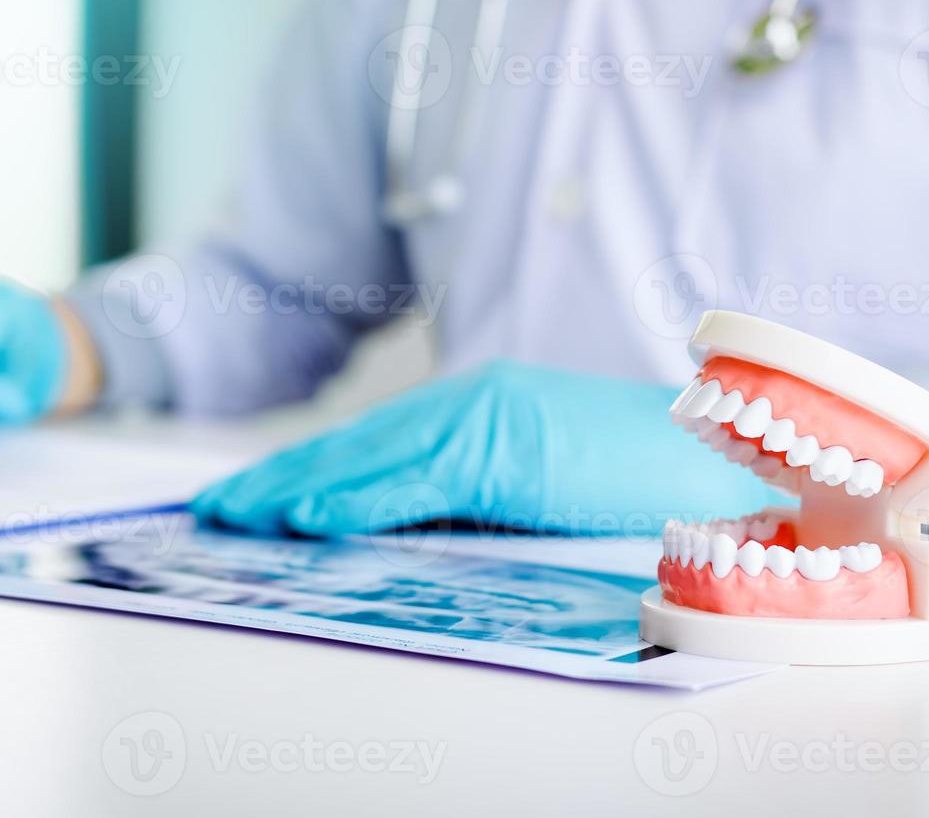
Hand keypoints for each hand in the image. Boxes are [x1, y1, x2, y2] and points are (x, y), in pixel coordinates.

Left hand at [191, 360, 780, 535]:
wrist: (718, 456)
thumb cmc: (638, 476)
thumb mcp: (536, 482)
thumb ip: (472, 497)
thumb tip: (396, 528)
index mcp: (479, 407)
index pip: (374, 442)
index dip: (306, 465)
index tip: (253, 493)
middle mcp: (472, 401)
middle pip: (353, 444)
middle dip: (275, 476)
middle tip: (210, 507)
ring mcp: (486, 420)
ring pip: (367, 460)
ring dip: (290, 488)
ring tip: (231, 516)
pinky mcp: (504, 450)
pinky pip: (412, 483)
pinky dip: (351, 500)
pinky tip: (302, 518)